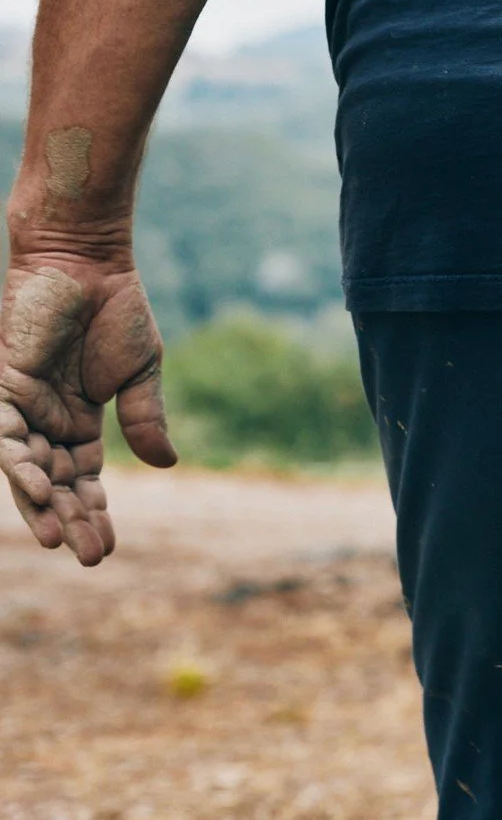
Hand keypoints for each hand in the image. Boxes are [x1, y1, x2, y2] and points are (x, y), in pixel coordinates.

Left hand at [0, 254, 176, 565]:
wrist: (87, 261)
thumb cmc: (116, 309)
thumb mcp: (140, 373)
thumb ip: (146, 418)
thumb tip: (166, 465)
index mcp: (80, 420)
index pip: (84, 480)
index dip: (94, 514)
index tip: (108, 550)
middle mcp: (46, 420)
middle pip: (55, 484)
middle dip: (71, 521)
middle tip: (89, 558)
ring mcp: (23, 405)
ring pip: (27, 468)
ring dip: (41, 504)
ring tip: (58, 538)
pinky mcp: (5, 384)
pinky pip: (4, 434)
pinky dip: (18, 463)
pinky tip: (38, 488)